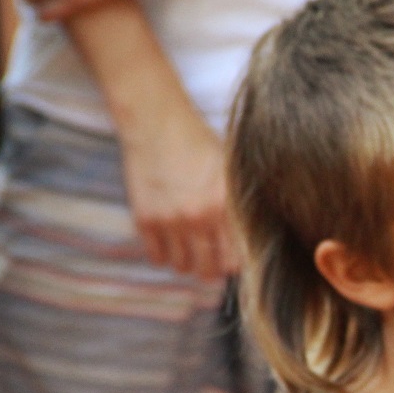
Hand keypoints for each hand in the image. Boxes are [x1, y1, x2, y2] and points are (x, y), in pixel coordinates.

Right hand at [120, 107, 236, 280]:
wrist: (156, 122)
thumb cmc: (197, 142)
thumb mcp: (229, 169)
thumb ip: (238, 203)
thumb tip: (248, 241)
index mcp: (225, 204)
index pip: (235, 260)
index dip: (234, 265)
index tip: (230, 260)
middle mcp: (198, 216)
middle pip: (208, 270)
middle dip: (211, 269)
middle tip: (209, 260)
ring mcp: (170, 220)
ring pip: (182, 266)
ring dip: (187, 262)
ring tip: (188, 247)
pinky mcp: (145, 219)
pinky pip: (157, 258)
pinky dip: (164, 255)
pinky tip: (169, 240)